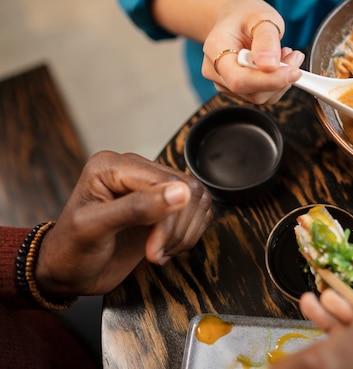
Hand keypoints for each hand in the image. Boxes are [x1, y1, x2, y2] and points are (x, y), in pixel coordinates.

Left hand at [34, 151, 212, 296]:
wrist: (68, 273)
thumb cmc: (71, 251)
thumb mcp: (95, 229)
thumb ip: (136, 208)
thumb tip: (180, 192)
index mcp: (114, 166)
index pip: (167, 182)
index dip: (167, 219)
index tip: (153, 249)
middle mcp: (136, 170)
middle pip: (188, 189)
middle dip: (177, 229)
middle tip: (156, 252)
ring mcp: (152, 187)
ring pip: (198, 200)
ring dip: (184, 234)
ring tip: (159, 251)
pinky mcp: (165, 205)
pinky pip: (198, 212)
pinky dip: (189, 235)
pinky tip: (166, 248)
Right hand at [200, 0, 304, 104]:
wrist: (234, 18)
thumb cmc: (244, 15)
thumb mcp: (260, 16)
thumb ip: (266, 40)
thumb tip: (270, 65)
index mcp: (216, 49)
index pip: (239, 79)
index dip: (269, 81)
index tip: (293, 72)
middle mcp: (216, 71)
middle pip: (251, 92)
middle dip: (280, 78)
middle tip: (294, 56)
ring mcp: (225, 84)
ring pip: (260, 96)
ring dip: (281, 80)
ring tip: (286, 55)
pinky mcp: (238, 90)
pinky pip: (263, 95)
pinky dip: (277, 82)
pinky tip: (278, 64)